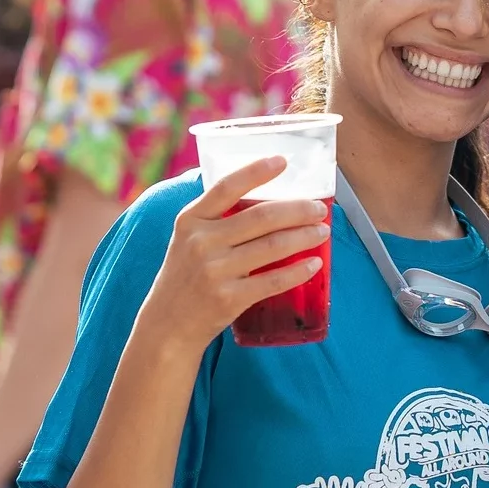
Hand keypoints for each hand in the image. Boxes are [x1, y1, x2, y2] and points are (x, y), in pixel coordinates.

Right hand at [135, 156, 328, 351]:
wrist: (166, 326)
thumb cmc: (186, 276)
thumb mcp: (188, 239)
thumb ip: (216, 218)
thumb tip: (269, 199)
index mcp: (190, 220)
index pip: (226, 187)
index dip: (256, 171)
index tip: (283, 161)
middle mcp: (201, 242)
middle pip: (262, 217)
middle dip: (298, 210)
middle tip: (319, 209)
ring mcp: (215, 271)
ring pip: (273, 246)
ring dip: (305, 237)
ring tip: (322, 232)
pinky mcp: (228, 299)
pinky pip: (273, 280)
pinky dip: (299, 271)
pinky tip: (314, 264)